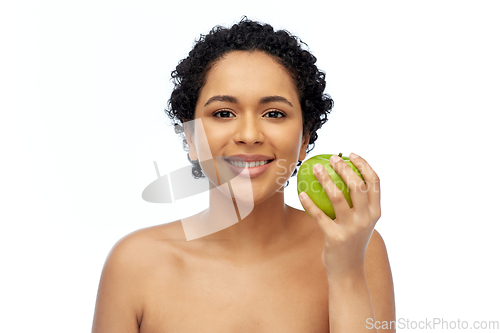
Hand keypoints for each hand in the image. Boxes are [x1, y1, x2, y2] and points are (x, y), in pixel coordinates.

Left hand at [299, 153, 380, 278]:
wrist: (348, 271)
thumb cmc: (351, 241)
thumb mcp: (361, 222)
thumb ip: (358, 204)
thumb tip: (343, 175)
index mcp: (375, 212)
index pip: (374, 182)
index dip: (364, 165)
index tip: (351, 154)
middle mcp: (367, 219)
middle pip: (357, 186)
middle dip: (345, 168)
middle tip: (332, 158)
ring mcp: (352, 229)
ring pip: (337, 197)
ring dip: (325, 180)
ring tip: (316, 168)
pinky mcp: (335, 238)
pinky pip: (319, 215)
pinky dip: (309, 202)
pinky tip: (301, 192)